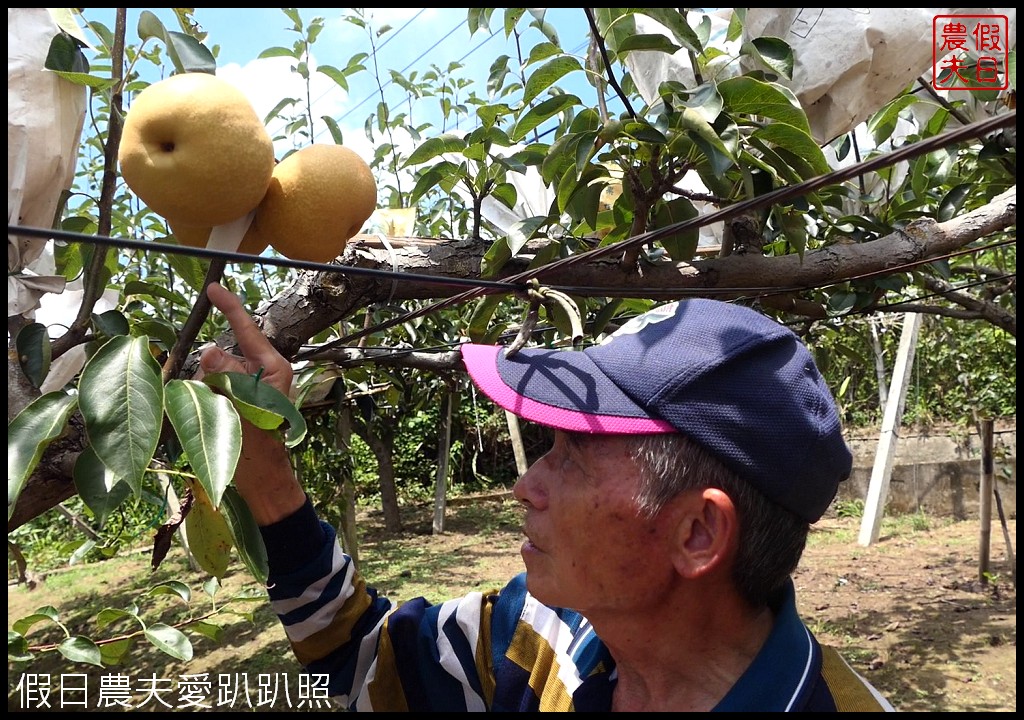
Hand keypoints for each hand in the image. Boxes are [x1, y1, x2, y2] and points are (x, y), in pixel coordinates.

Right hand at [200, 282, 305, 524]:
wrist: (261, 480)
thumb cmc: (259, 446)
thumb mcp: (244, 406)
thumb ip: (227, 376)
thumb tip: (209, 350)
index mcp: (271, 368)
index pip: (247, 329)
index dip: (229, 307)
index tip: (212, 287)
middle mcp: (258, 373)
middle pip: (220, 356)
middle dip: (208, 375)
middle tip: (215, 403)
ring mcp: (243, 387)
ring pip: (209, 375)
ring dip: (203, 393)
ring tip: (216, 418)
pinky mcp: (231, 401)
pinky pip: (206, 391)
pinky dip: (200, 402)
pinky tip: (209, 420)